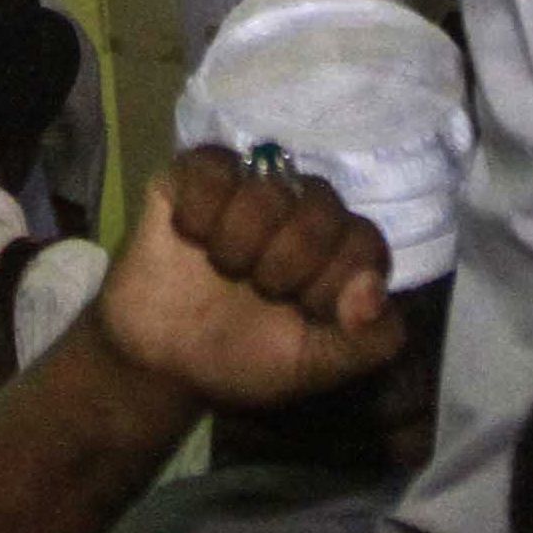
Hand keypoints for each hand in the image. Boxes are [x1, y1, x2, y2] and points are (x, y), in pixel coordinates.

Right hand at [91, 148, 398, 412]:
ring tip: (221, 268)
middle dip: (286, 263)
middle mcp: (301, 209)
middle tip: (258, 290)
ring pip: (266, 185)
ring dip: (238, 241)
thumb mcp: (312, 368)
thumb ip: (364, 342)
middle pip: (321, 205)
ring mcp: (250, 187)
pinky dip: (200, 208)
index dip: (335, 280)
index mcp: (339, 252)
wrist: (161, 363)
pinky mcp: (196, 175)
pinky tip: (190, 236)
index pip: (366, 241)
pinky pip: (212, 164)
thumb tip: (372, 289)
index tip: (303, 311)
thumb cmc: (243, 360)